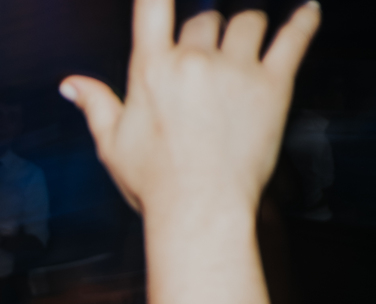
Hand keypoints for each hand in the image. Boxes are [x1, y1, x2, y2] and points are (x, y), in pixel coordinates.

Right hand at [59, 0, 319, 213]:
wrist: (199, 209)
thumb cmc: (154, 183)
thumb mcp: (111, 145)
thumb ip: (95, 105)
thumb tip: (70, 84)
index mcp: (151, 71)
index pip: (153, 6)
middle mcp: (194, 61)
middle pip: (205, 17)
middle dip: (206, 33)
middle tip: (207, 59)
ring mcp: (236, 70)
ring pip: (248, 20)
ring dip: (246, 28)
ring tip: (245, 45)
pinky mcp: (273, 86)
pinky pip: (294, 37)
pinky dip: (303, 21)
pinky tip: (307, 12)